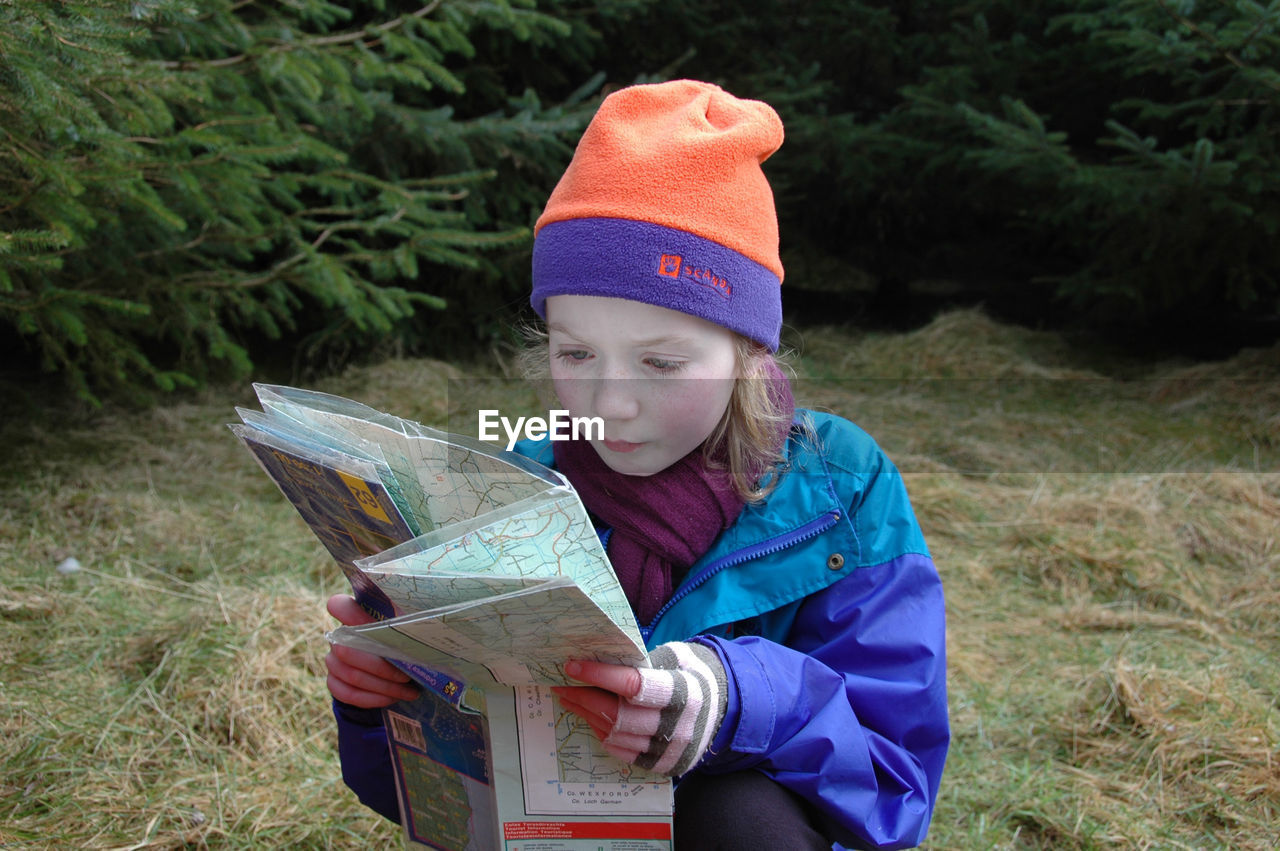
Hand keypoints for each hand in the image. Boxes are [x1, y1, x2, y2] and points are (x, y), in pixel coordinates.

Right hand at [324, 594, 417, 707]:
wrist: (385, 668)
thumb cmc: (397, 641)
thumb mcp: (402, 629)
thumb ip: (405, 624)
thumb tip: (427, 627)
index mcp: (353, 616)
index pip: (339, 606)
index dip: (345, 611)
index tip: (365, 619)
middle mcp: (338, 637)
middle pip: (347, 651)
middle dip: (382, 668)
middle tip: (407, 676)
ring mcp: (332, 661)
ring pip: (351, 676)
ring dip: (383, 687)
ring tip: (408, 691)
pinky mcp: (333, 682)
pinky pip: (348, 694)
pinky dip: (373, 699)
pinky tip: (392, 698)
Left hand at [552, 642, 727, 776]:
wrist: (725, 707)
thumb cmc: (694, 674)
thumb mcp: (676, 658)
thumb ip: (643, 661)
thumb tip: (598, 656)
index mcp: (683, 692)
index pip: (632, 685)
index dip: (599, 675)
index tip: (572, 666)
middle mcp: (677, 726)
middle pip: (618, 715)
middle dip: (584, 697)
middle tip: (562, 684)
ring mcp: (669, 750)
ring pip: (616, 735)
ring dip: (587, 716)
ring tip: (571, 699)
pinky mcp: (662, 765)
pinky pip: (622, 752)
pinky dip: (603, 733)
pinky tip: (592, 717)